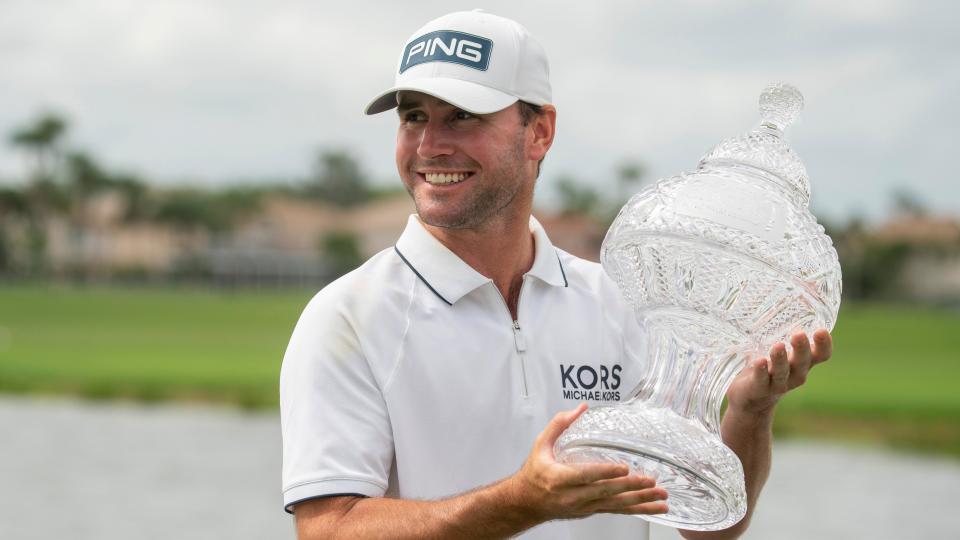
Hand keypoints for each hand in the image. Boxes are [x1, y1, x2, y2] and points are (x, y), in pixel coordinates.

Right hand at [508, 403, 667, 520]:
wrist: (527, 502)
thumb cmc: (535, 473)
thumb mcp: (541, 445)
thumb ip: (559, 425)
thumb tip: (581, 408)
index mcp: (559, 478)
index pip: (586, 476)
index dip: (605, 472)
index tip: (623, 468)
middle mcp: (573, 496)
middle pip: (606, 492)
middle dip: (630, 487)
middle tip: (650, 481)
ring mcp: (585, 506)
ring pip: (616, 505)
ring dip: (641, 501)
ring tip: (661, 496)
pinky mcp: (593, 510)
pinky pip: (618, 511)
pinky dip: (639, 509)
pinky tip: (655, 507)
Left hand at [726, 328, 832, 415]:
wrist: (749, 398)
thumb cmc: (766, 364)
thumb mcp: (776, 346)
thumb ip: (782, 326)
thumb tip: (798, 289)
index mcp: (803, 361)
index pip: (821, 355)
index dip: (824, 344)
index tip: (821, 330)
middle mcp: (795, 373)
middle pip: (803, 362)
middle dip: (802, 349)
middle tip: (799, 334)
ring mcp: (777, 384)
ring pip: (782, 372)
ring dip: (780, 359)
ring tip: (778, 346)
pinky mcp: (758, 389)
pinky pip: (761, 381)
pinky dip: (760, 371)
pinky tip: (758, 361)